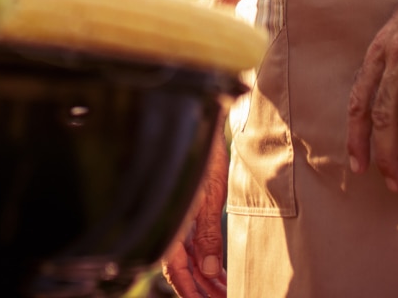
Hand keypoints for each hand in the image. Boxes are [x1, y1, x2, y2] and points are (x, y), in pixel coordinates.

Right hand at [162, 135, 227, 297]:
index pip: (176, 270)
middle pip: (183, 268)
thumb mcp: (209, 194)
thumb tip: (209, 268)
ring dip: (205, 277)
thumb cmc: (201, 150)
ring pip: (188, 258)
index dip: (191, 292)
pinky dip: (204, 259)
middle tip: (225, 297)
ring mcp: (178, 214)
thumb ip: (207, 233)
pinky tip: (218, 269)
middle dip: (202, 289)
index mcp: (170, 219)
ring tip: (226, 289)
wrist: (197, 119)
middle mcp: (171, 219)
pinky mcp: (187, 207)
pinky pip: (191, 243)